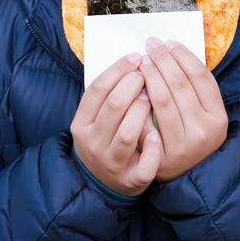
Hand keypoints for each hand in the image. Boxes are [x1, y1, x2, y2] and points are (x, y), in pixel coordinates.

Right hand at [71, 53, 161, 196]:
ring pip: (128, 133)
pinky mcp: (131, 180)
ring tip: (152, 98)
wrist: (100, 183)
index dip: (118, 70)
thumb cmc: (104, 139)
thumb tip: (134, 62)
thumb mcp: (95, 118)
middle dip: (134, 85)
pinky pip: (144, 165)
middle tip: (146, 75)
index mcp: (82, 124)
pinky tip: (158, 135)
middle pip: (114, 106)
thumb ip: (108, 94)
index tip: (136, 57)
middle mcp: (93, 143)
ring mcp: (111, 163)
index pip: (98, 90)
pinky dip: (152, 149)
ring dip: (143, 111)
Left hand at [140, 38, 227, 180]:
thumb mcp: (204, 114)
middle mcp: (203, 132)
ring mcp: (183, 147)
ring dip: (150, 75)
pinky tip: (134, 86)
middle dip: (164, 60)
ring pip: (162, 100)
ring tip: (142, 61)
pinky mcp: (161, 157)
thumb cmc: (193, 135)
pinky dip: (139, 101)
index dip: (184, 56)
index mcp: (218, 118)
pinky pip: (146, 121)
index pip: (201, 77)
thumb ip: (194, 88)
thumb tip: (172, 51)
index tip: (170, 42)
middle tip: (151, 45)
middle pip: (181, 85)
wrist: (189, 176)